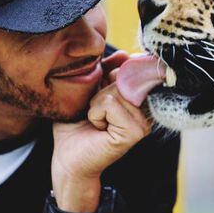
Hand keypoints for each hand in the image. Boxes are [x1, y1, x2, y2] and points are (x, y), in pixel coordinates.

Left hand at [51, 51, 151, 212]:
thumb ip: (107, 71)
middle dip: (99, 93)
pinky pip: (110, 103)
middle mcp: (146, 110)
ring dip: (95, 105)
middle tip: (94, 112)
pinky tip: (97, 128)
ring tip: (95, 120)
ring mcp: (143, 122)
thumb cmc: (76, 124)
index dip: (110, 76)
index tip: (99, 94)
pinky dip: (96, 114)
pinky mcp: (135, 132)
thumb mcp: (90, 89)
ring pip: (115, 90)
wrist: (67, 158)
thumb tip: (125, 54)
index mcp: (139, 100)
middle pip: (122, 78)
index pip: (130, 70)